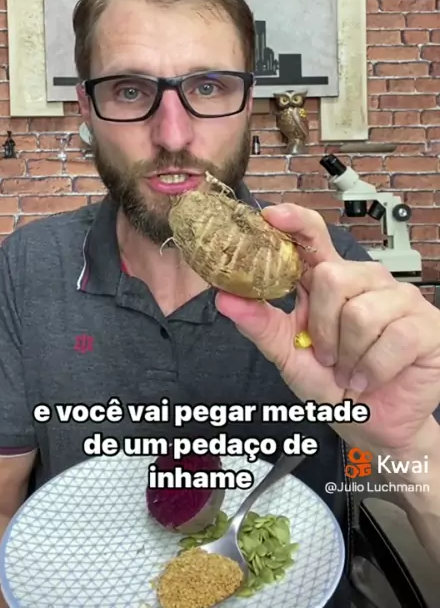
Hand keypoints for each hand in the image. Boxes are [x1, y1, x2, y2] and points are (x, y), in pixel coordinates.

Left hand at [215, 203, 439, 458]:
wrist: (373, 426)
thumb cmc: (332, 384)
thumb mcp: (287, 355)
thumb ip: (259, 324)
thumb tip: (223, 297)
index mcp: (330, 280)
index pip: (313, 236)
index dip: (294, 221)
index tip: (270, 216)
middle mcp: (366, 280)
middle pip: (333, 277)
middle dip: (322, 327)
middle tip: (326, 356)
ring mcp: (400, 299)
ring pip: (361, 312)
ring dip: (349, 355)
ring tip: (351, 370)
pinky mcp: (426, 324)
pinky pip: (393, 338)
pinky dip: (374, 369)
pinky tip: (371, 378)